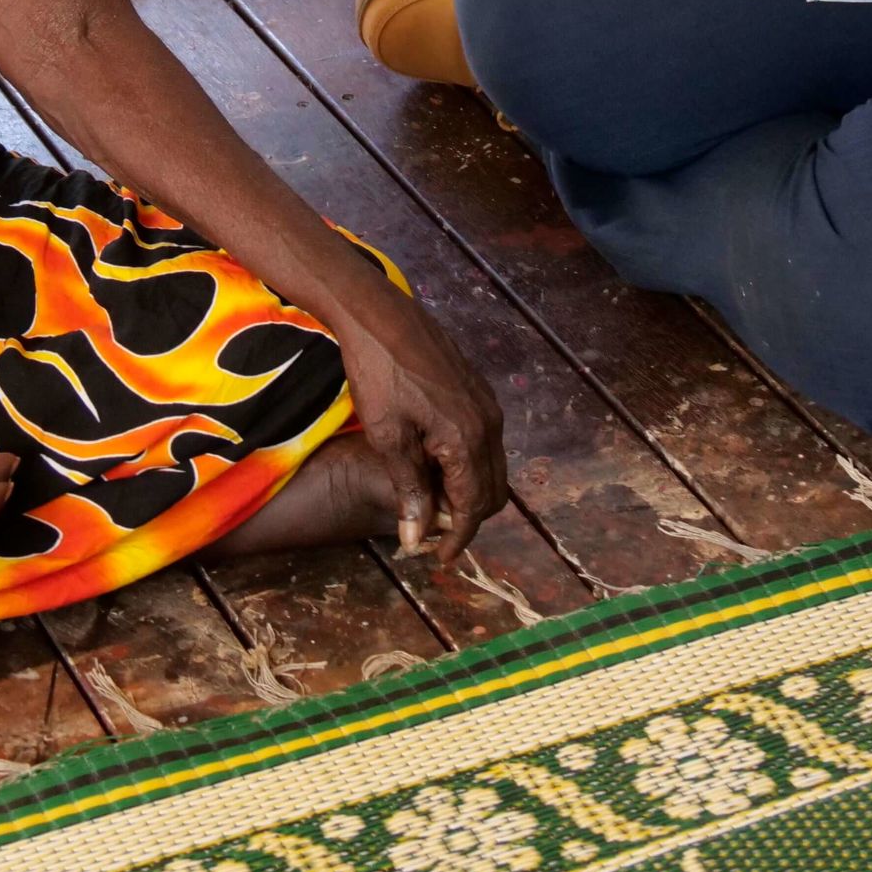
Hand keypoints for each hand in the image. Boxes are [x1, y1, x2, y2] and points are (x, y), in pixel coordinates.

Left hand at [334, 291, 507, 563]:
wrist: (379, 313)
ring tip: (430, 500)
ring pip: (491, 465)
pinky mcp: (477, 389)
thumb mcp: (387, 437)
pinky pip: (484, 440)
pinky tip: (434, 463)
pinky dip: (467, 463)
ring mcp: (486, 403)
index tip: (437, 558)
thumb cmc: (378, 374)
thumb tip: (416, 540)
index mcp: (467, 439)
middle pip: (493, 490)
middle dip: (468, 517)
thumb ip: (408, 489)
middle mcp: (488, 423)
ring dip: (468, 490)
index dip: (458, 538)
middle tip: (431, 531)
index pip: (473, 506)